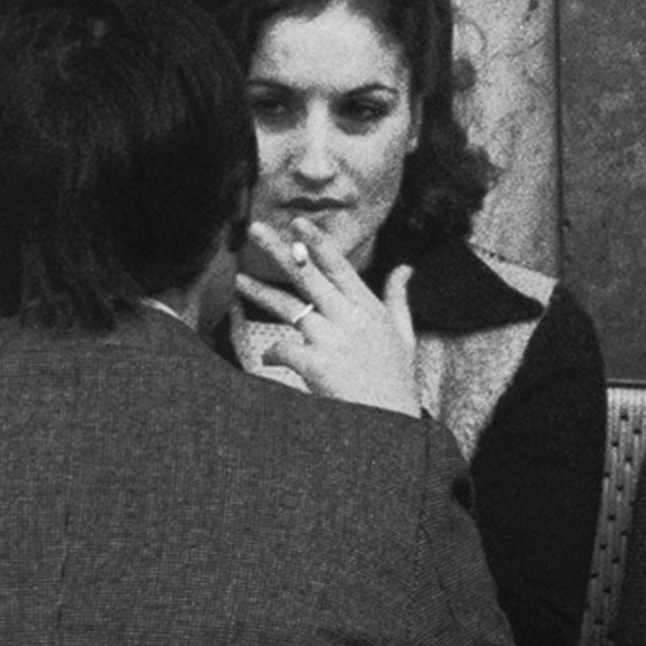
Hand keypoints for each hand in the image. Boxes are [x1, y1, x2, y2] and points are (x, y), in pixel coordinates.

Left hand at [238, 223, 420, 417]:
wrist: (390, 422)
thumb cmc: (396, 378)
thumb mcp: (405, 334)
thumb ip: (398, 298)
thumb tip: (405, 268)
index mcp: (370, 309)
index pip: (339, 267)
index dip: (317, 243)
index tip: (298, 223)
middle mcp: (350, 318)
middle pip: (308, 276)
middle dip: (280, 250)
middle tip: (256, 228)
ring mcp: (333, 340)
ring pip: (289, 307)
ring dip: (261, 292)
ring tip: (240, 280)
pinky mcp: (316, 363)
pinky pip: (283, 348)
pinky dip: (275, 353)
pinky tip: (272, 358)